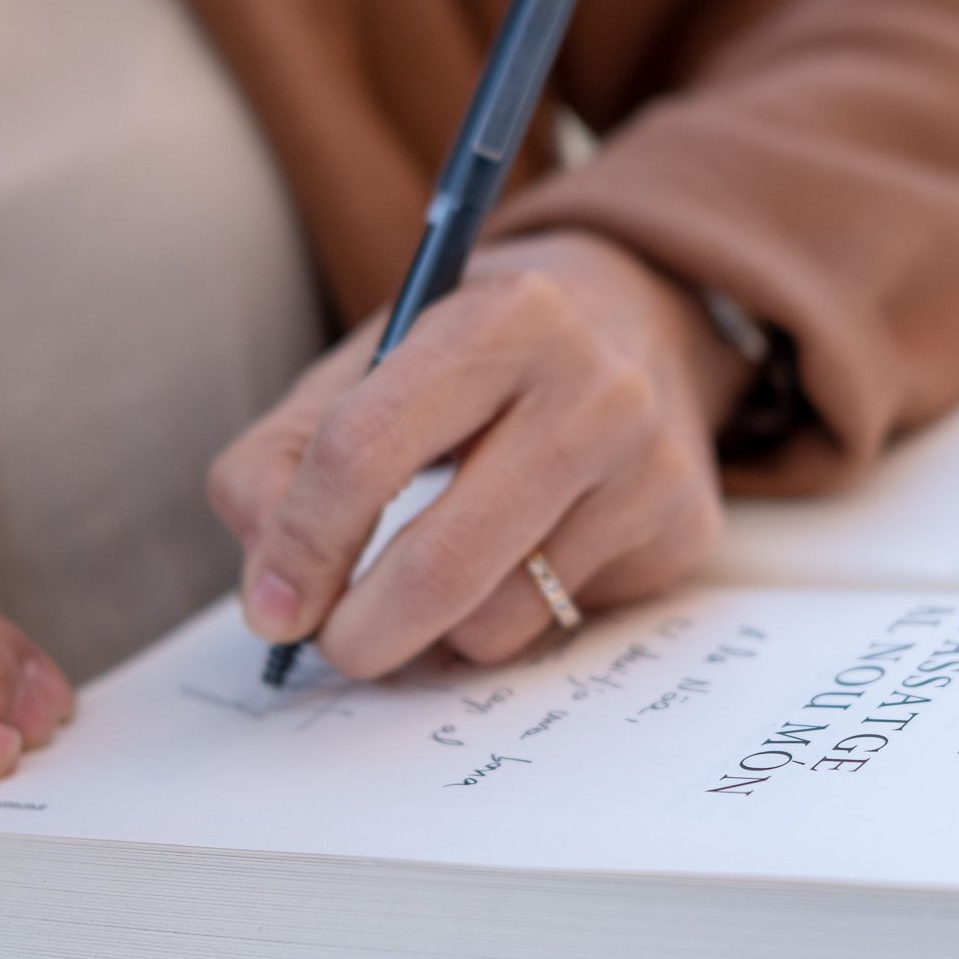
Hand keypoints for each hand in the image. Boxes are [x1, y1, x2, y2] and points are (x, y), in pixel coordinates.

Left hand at [209, 233, 747, 678]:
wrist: (643, 313)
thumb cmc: (479, 352)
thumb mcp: (369, 363)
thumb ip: (281, 459)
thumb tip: (274, 591)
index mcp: (502, 317)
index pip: (364, 448)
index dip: (301, 541)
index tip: (274, 601)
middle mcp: (594, 387)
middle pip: (440, 563)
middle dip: (360, 632)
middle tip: (332, 645)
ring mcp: (650, 464)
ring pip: (500, 620)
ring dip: (437, 633)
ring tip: (430, 582)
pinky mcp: (684, 528)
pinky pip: (560, 627)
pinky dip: (509, 616)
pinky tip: (520, 554)